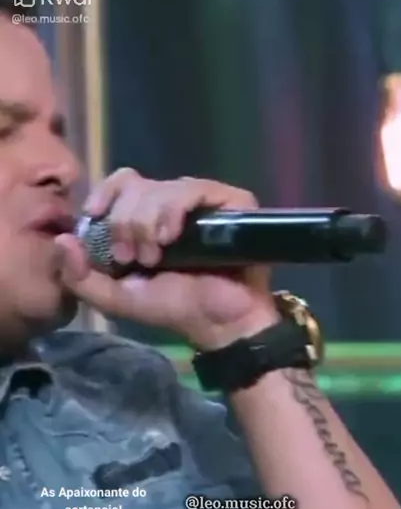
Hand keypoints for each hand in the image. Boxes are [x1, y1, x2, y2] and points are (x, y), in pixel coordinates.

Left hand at [57, 169, 278, 347]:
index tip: (93, 216)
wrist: (219, 325)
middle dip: (123, 220)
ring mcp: (202, 203)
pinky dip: (172, 210)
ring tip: (155, 256)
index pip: (120, 183)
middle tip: (131, 257)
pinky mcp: (230, 203)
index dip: (103, 194)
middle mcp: (172, 205)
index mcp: (146, 219)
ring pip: (159, 188)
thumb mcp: (116, 298)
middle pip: (133, 183)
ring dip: (145, 222)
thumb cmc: (174, 309)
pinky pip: (192, 188)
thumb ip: (81, 276)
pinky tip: (170, 236)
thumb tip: (62, 240)